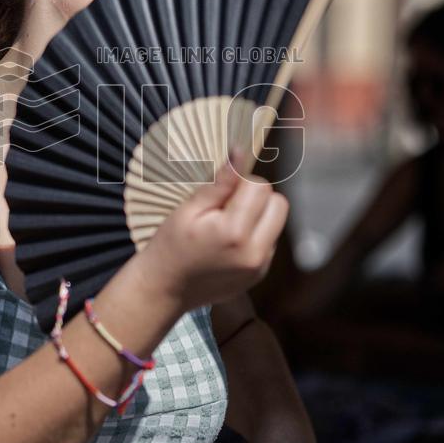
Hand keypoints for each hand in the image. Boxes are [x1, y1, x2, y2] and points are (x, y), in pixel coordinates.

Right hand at [135, 156, 288, 313]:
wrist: (165, 289)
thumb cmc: (170, 245)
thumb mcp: (189, 209)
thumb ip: (220, 183)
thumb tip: (240, 152)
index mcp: (235, 232)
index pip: (260, 187)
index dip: (241, 182)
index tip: (221, 193)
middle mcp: (255, 252)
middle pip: (278, 203)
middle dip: (257, 197)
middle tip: (227, 206)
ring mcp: (260, 266)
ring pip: (277, 221)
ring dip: (258, 216)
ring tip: (227, 225)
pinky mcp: (260, 274)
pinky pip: (269, 241)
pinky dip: (255, 234)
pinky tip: (229, 242)